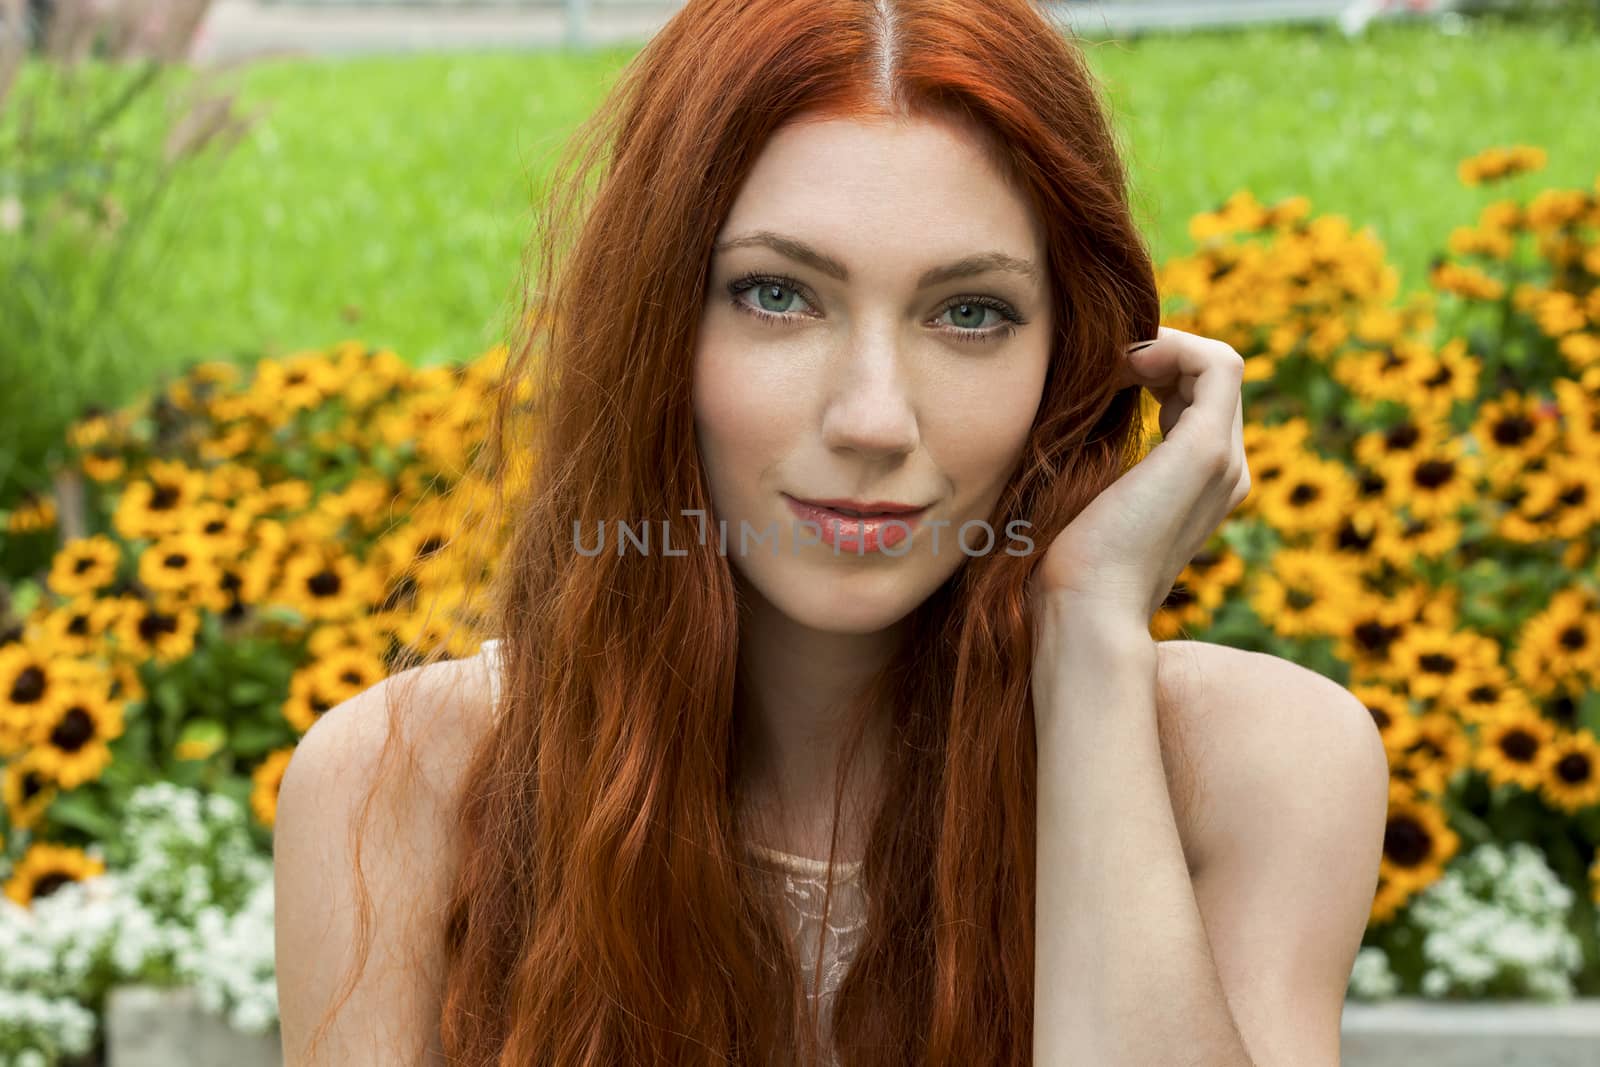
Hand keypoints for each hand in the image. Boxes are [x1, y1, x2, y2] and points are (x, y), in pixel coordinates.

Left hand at [1032, 326, 1251, 626]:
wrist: (1084, 611)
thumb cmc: (1068, 565)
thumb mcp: (1088, 497)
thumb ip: (1101, 461)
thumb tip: (1075, 417)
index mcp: (1202, 486)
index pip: (1200, 398)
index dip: (1160, 368)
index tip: (1106, 371)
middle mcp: (1227, 473)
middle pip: (1211, 378)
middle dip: (1160, 351)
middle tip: (1107, 357)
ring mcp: (1223, 463)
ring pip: (1219, 365)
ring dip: (1165, 345)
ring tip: (1115, 359)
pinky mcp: (1203, 453)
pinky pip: (1216, 365)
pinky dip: (1174, 346)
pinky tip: (1125, 362)